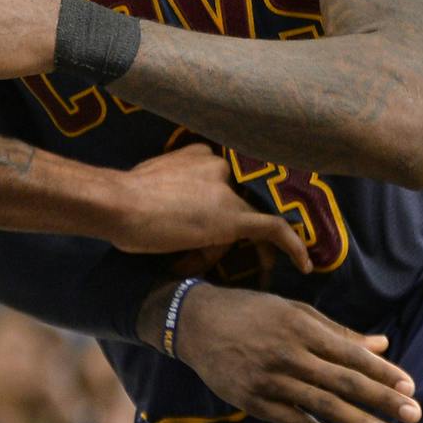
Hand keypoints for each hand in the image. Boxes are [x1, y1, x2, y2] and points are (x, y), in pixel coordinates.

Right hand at [109, 147, 310, 268]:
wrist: (118, 204)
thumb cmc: (121, 199)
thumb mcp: (153, 186)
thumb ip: (176, 194)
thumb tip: (192, 227)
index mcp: (200, 153)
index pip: (226, 180)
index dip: (230, 203)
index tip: (229, 221)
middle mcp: (219, 165)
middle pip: (241, 200)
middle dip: (237, 227)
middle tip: (238, 251)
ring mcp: (228, 190)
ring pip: (251, 217)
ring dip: (251, 244)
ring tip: (259, 269)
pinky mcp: (233, 217)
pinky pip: (274, 230)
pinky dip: (293, 246)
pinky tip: (304, 264)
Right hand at [142, 283, 421, 422]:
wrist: (194, 322)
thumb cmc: (250, 311)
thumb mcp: (293, 310)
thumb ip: (338, 330)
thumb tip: (382, 344)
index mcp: (300, 325)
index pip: (349, 353)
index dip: (381, 371)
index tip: (409, 386)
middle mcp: (288, 352)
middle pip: (343, 381)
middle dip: (381, 399)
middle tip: (414, 414)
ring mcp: (271, 379)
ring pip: (323, 405)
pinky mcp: (256, 401)